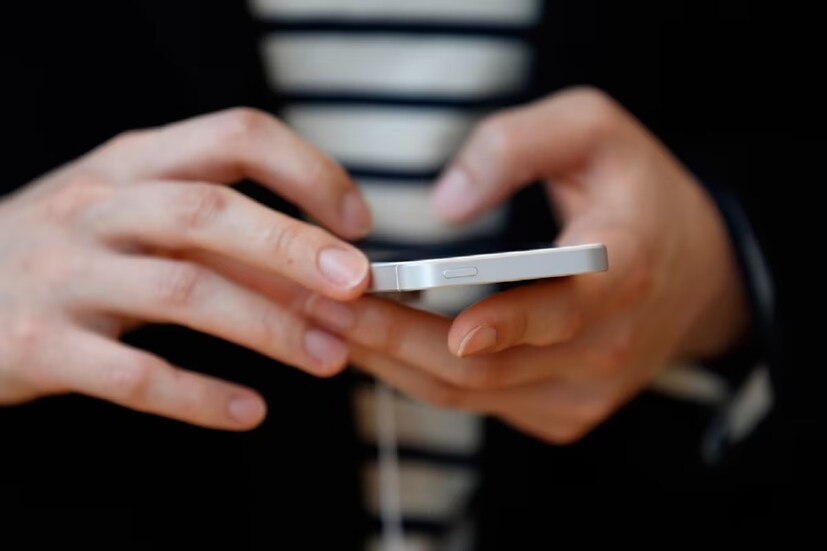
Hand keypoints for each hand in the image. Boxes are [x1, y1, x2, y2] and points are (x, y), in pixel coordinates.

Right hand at [0, 108, 371, 429]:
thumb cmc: (70, 246)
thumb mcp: (136, 213)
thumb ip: (221, 229)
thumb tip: (324, 262)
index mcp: (135, 163)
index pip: (235, 135)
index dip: (306, 170)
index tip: (357, 219)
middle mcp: (101, 208)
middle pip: (209, 211)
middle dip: (294, 246)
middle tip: (358, 286)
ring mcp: (67, 275)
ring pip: (181, 291)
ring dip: (267, 325)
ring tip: (328, 357)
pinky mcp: (42, 346)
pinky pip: (132, 374)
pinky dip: (198, 395)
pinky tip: (249, 411)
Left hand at [305, 87, 748, 442]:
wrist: (694, 272)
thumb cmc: (635, 192)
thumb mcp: (593, 129)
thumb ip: (517, 145)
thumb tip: (442, 204)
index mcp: (626, 269)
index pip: (565, 310)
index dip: (505, 324)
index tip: (449, 327)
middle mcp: (607, 347)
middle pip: (489, 367)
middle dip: (396, 340)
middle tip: (322, 308)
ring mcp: (585, 392)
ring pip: (472, 396)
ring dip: (393, 363)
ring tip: (326, 324)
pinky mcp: (562, 413)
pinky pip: (479, 405)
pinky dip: (421, 377)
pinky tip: (378, 343)